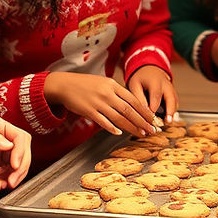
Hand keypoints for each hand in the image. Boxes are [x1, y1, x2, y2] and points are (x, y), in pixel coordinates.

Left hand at [0, 112, 31, 189]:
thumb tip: (8, 145)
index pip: (20, 139)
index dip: (21, 152)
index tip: (14, 164)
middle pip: (21, 155)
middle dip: (20, 169)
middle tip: (12, 180)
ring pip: (13, 168)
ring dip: (11, 177)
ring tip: (0, 183)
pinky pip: (0, 177)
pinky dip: (1, 182)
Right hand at [43, 71, 158, 136]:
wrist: (65, 84)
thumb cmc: (85, 85)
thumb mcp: (103, 83)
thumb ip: (116, 92)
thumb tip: (130, 105)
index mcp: (113, 85)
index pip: (133, 99)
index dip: (145, 111)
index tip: (153, 119)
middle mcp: (107, 93)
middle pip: (129, 110)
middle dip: (142, 122)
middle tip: (151, 130)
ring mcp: (98, 103)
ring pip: (119, 117)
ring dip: (132, 127)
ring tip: (141, 134)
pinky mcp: (89, 111)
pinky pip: (103, 121)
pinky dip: (112, 128)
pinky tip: (119, 133)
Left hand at [126, 65, 178, 123]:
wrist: (149, 69)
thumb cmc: (140, 78)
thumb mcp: (135, 84)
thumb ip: (138, 97)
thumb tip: (142, 111)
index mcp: (155, 82)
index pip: (156, 96)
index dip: (154, 107)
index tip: (150, 117)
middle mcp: (166, 85)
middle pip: (171, 98)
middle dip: (170, 111)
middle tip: (167, 121)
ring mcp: (171, 89)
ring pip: (175, 102)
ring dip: (172, 113)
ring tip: (168, 122)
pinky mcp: (173, 94)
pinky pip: (175, 103)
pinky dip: (173, 111)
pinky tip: (168, 119)